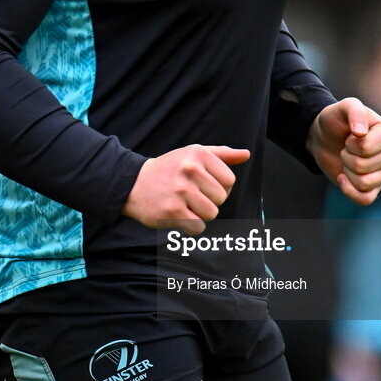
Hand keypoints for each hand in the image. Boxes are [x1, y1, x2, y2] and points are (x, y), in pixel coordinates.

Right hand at [122, 144, 249, 233]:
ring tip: (184, 204)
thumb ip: (222, 155)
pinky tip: (179, 215)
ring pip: (211, 213)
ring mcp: (180, 191)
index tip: (203, 184)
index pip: (229, 180)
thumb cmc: (170, 168)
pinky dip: (191, 225)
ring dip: (200, 214)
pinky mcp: (172, 211)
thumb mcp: (194, 154)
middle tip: (190, 194)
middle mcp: (190, 169)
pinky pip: (198, 227)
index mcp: (199, 153)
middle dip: (209, 200)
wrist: (134, 183)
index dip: (220, 186)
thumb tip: (246, 154)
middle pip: (221, 198)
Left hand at [307, 97, 380, 204]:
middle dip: (346, 156)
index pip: (367, 148)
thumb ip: (354, 111)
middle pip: (363, 166)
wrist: (323, 137)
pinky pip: (365, 199)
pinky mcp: (373, 188)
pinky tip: (342, 178)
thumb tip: (361, 132)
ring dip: (347, 171)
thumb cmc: (336, 120)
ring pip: (364, 183)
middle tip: (346, 147)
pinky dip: (349, 190)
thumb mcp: (343, 107)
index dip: (351, 143)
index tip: (350, 135)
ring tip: (346, 159)